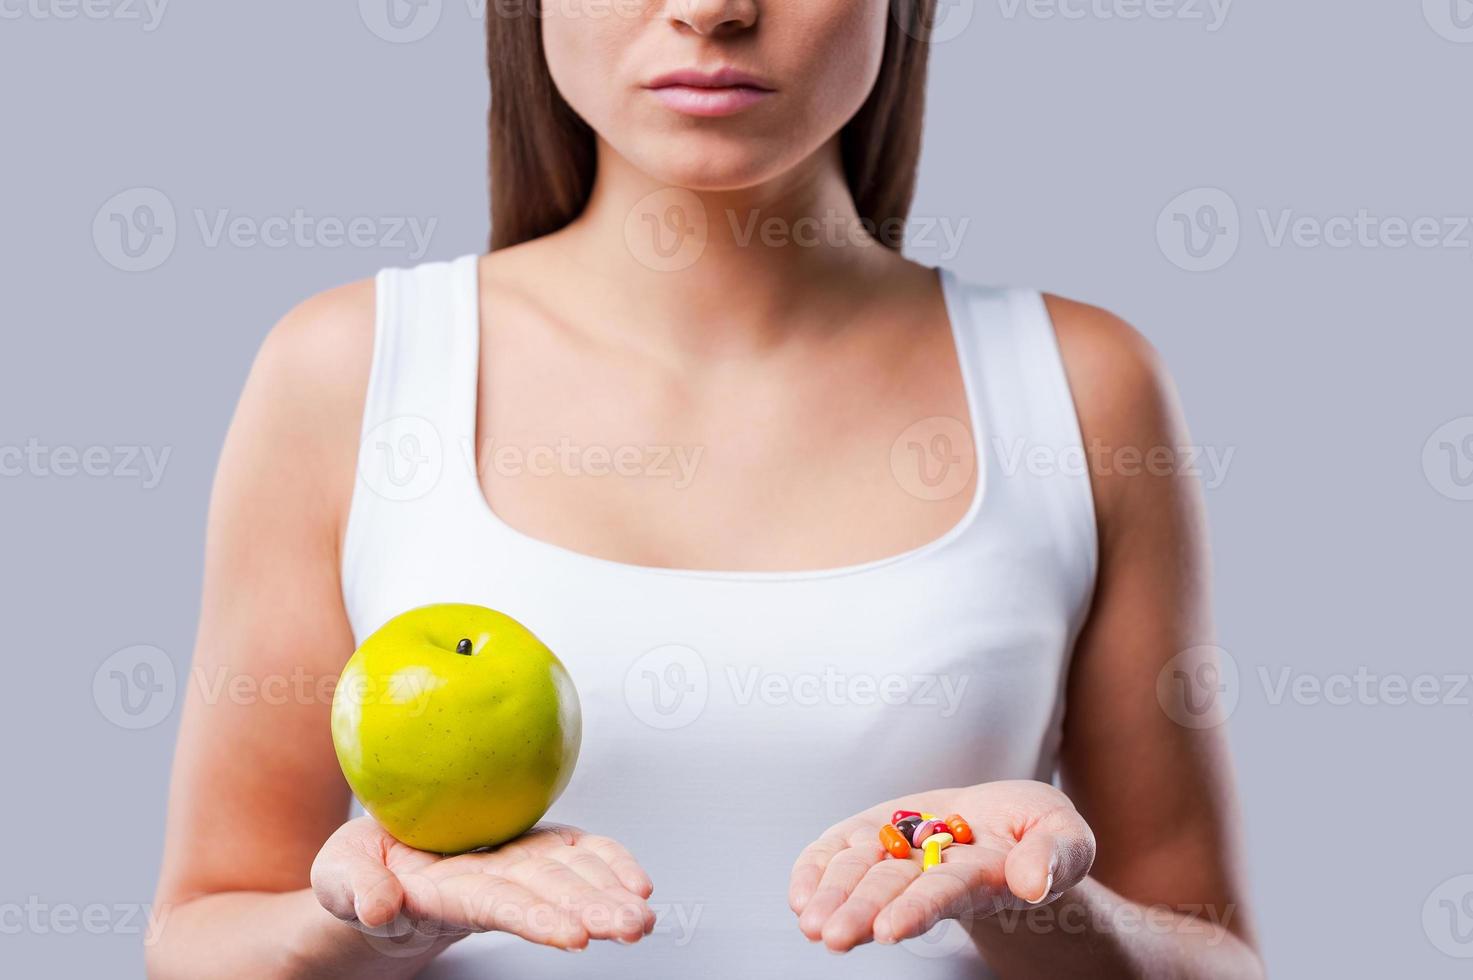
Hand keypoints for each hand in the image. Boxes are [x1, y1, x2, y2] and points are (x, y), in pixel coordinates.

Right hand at [311, 815, 654, 950]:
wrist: (375, 877)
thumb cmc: (359, 874)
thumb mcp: (340, 876)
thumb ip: (356, 889)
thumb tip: (379, 905)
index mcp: (442, 893)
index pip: (494, 905)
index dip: (534, 918)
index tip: (573, 938)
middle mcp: (486, 884)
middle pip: (544, 897)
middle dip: (591, 912)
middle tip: (632, 926)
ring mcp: (510, 867)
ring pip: (565, 880)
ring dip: (609, 895)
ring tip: (643, 913)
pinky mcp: (524, 849)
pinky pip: (572, 855)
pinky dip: (607, 863)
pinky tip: (636, 880)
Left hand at [789, 780, 1094, 951]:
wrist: (1003, 825)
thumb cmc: (1037, 833)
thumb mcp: (1065, 835)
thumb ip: (1054, 856)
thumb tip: (1032, 882)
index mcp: (979, 875)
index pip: (944, 893)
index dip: (918, 909)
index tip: (891, 931)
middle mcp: (931, 871)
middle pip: (893, 889)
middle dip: (863, 911)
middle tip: (833, 936)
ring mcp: (898, 853)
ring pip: (861, 873)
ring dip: (834, 897)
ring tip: (809, 923)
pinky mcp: (873, 834)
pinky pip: (838, 854)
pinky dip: (815, 871)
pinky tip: (798, 896)